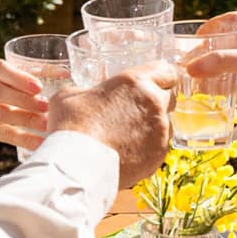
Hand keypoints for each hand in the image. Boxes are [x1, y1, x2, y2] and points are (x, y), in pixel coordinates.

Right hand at [0, 55, 49, 153]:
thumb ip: (17, 75)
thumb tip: (60, 73)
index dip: (18, 77)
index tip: (38, 86)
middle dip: (24, 99)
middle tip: (47, 105)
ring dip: (25, 119)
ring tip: (47, 124)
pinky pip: (0, 134)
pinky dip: (21, 138)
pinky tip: (37, 142)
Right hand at [47, 64, 177, 184]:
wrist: (77, 166)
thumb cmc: (71, 127)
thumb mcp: (68, 96)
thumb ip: (84, 91)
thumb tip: (82, 95)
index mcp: (135, 82)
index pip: (167, 71)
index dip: (161, 76)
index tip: (154, 82)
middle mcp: (154, 104)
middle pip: (169, 97)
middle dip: (155, 102)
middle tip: (134, 110)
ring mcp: (160, 131)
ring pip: (165, 124)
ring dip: (152, 127)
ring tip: (127, 136)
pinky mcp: (159, 155)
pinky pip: (159, 147)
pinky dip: (147, 148)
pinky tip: (127, 152)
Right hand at [189, 12, 236, 126]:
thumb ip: (222, 63)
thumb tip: (191, 68)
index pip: (235, 20)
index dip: (216, 23)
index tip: (197, 33)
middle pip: (229, 46)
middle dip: (208, 52)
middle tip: (188, 59)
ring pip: (230, 69)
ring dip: (212, 73)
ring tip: (191, 78)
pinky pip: (235, 87)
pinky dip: (220, 89)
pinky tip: (205, 93)